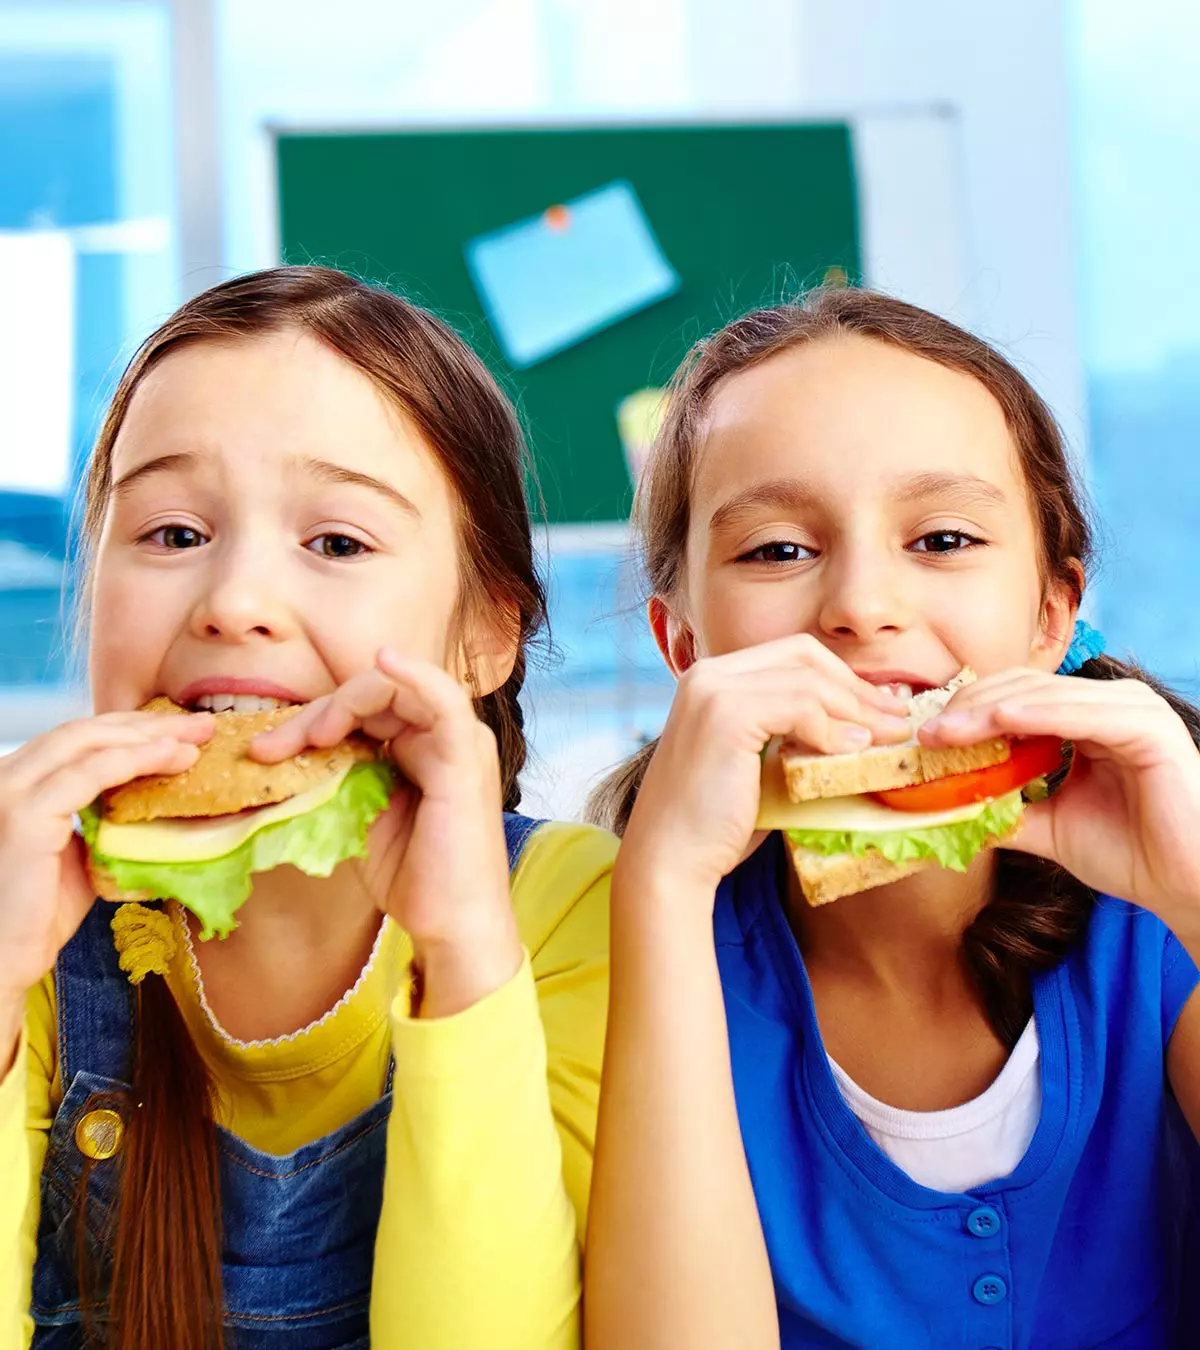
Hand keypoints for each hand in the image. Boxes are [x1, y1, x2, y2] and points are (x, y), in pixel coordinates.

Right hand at [0, 710, 212, 1019]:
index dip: (132, 729)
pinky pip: (89, 773)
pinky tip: (171, 756)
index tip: (182, 730)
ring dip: (149, 736)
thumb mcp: (80, 852)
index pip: (80, 739)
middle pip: (86, 731)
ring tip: (196, 738)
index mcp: (20, 781)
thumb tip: (157, 805)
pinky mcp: (25, 814)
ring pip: (89, 743)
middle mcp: (9, 776)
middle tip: (200, 725)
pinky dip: (135, 758)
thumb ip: (104, 821)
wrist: (4, 959)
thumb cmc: (39, 914)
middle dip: (148, 724)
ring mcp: (12, 792)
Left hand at [252, 648, 521, 1015]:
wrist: (452, 927)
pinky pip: (443, 701)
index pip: (365, 709)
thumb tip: (284, 756)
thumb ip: (338, 777)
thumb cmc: (414, 877)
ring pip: (397, 691)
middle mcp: (443, 736)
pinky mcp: (465, 759)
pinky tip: (386, 660)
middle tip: (270, 747)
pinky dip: (415, 674)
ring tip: (308, 737)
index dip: (313, 719)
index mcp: (422, 746)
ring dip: (343, 703)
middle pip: (375, 695)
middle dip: (317, 713)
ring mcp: (458, 743)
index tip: (267, 750)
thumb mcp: (360, 815)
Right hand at [620, 635, 909, 902]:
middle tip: (897, 719)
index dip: (841, 677)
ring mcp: (713, 691)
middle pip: (802, 654)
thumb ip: (794, 738)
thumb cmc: (716, 825)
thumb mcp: (759, 766)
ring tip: (889, 738)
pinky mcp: (726, 716)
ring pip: (807, 680)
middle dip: (856, 686)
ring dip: (857, 710)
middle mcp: (707, 674)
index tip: (879, 709)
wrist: (670, 861)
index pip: (790, 655)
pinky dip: (834, 728)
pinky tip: (854, 750)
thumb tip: (859, 731)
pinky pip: (800, 707)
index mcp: (711, 679)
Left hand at [920, 669, 1199, 927]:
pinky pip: (1080, 713)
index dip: (965, 711)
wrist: (1187, 889)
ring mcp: (1131, 710)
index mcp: (1085, 718)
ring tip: (944, 732)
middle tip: (923, 734)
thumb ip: (1001, 808)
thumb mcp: (1047, 827)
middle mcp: (1108, 704)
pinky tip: (998, 722)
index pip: (1013, 697)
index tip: (921, 736)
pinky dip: (1036, 715)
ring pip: (1043, 695)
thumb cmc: (1130, 854)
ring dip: (987, 711)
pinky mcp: (1148, 726)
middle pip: (1021, 688)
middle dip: (967, 709)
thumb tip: (939, 806)